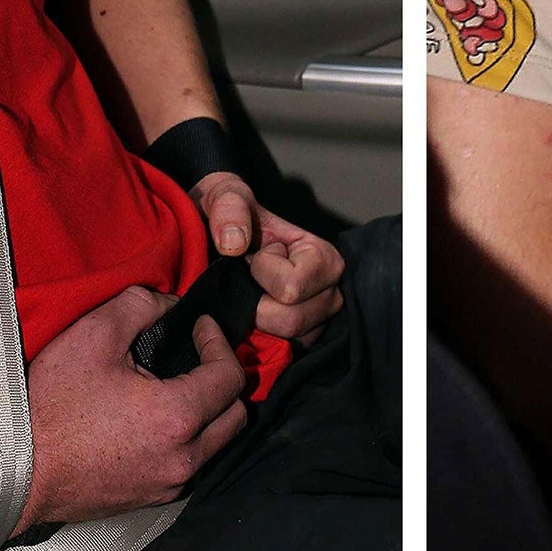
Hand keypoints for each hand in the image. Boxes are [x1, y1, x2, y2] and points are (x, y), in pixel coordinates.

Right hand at [18, 284, 247, 532]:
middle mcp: (184, 458)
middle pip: (236, 415)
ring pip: (217, 444)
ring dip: (209, 413)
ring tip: (180, 386)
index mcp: (177, 417)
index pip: (230, 376)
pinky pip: (190, 465)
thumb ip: (140, 306)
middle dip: (224, 380)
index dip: (220, 342)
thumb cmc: (49, 407)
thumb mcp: (92, 336)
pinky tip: (158, 420)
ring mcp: (168, 484)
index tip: (200, 327)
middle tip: (198, 356)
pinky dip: (188, 439)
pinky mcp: (151, 500)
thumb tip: (169, 304)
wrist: (13, 471)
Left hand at [191, 171, 345, 344]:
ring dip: (257, 321)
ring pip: (287, 341)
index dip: (262, 272)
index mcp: (324, 258)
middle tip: (251, 279)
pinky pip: (280, 354)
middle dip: (257, 303)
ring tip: (253, 293)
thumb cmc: (230, 215)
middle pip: (291, 322)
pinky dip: (258, 340)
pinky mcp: (302, 341)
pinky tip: (250, 316)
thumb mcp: (226, 196)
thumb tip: (234, 244)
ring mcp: (318, 321)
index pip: (291, 287)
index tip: (256, 255)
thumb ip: (229, 208)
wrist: (221, 236)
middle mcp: (331, 293)